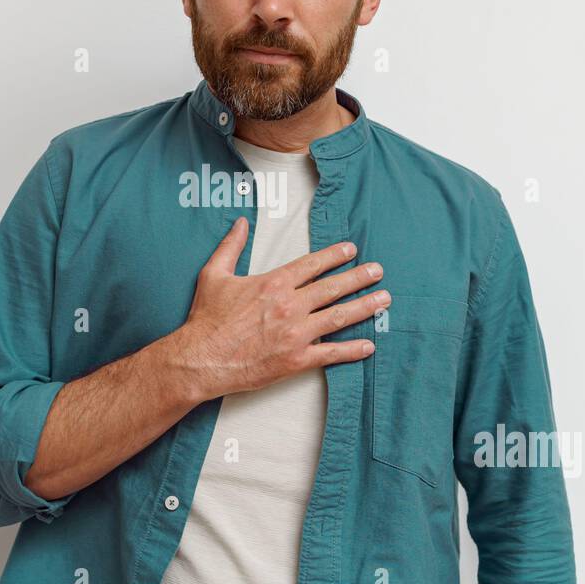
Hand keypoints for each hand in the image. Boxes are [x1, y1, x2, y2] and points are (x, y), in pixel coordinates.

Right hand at [176, 216, 387, 400]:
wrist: (200, 358)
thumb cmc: (206, 318)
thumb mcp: (213, 274)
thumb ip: (231, 246)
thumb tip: (241, 223)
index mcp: (273, 283)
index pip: (312, 264)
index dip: (335, 256)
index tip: (351, 250)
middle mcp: (289, 306)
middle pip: (333, 287)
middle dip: (359, 277)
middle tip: (378, 271)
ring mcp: (295, 334)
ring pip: (339, 316)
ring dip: (365, 306)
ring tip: (384, 299)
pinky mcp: (296, 360)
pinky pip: (331, 353)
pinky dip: (353, 350)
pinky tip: (369, 345)